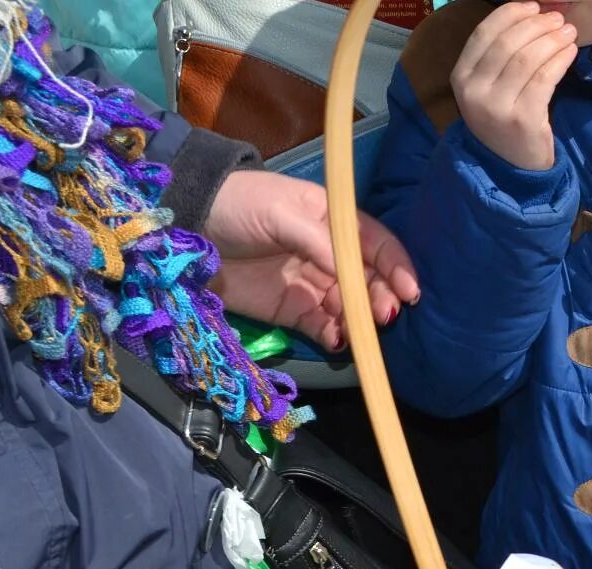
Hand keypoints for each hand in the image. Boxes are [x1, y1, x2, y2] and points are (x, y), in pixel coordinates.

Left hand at [203, 169, 421, 351]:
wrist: (182, 227)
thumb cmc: (235, 205)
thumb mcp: (279, 212)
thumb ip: (318, 241)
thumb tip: (350, 273)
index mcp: (332, 220)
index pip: (375, 244)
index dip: (396, 266)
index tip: (409, 291)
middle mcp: (329, 254)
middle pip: (368, 280)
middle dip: (380, 298)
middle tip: (384, 316)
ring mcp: (311, 284)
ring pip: (349, 307)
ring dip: (360, 321)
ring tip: (359, 331)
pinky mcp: (292, 311)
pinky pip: (323, 327)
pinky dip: (335, 336)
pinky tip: (337, 341)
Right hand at [452, 2, 577, 171]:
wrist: (511, 169)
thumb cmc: (504, 122)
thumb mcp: (489, 89)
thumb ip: (498, 58)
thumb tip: (529, 16)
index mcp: (460, 77)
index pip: (483, 33)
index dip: (511, 14)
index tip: (534, 6)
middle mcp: (473, 91)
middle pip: (508, 43)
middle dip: (537, 25)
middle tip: (558, 19)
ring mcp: (497, 107)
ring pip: (528, 58)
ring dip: (552, 40)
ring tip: (568, 33)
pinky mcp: (523, 119)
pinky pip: (544, 79)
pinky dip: (560, 60)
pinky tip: (571, 52)